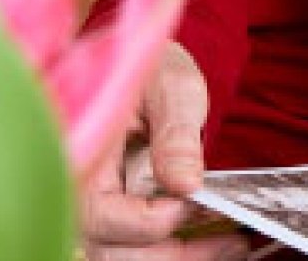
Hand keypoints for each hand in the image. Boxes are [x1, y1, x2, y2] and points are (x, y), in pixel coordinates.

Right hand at [79, 42, 246, 259]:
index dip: (151, 219)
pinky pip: (134, 252)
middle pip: (110, 254)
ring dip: (179, 258)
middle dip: (174, 254)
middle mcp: (75, 192)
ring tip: (231, 245)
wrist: (143, 67)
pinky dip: (174, 253)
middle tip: (231, 240)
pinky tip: (215, 242)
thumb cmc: (151, 71)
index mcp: (78, 156)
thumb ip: (175, 134)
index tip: (194, 195)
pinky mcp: (112, 218)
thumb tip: (184, 185)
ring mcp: (91, 210)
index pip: (102, 217)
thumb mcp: (171, 87)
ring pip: (123, 260)